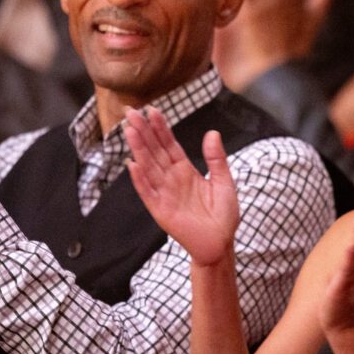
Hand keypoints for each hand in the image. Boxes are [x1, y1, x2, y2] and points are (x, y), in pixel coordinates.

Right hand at [125, 107, 239, 265]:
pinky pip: (148, 192)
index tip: (152, 110)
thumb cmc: (223, 214)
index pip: (170, 145)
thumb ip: (217, 159)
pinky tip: (132, 164)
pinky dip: (140, 179)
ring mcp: (165, 194)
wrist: (221, 243)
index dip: (160, 128)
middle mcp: (172, 179)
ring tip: (129, 130)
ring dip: (138, 149)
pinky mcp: (161, 210)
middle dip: (143, 132)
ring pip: (148, 167)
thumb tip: (212, 133)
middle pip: (154, 151)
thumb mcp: (224, 182)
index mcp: (185, 171)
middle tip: (131, 112)